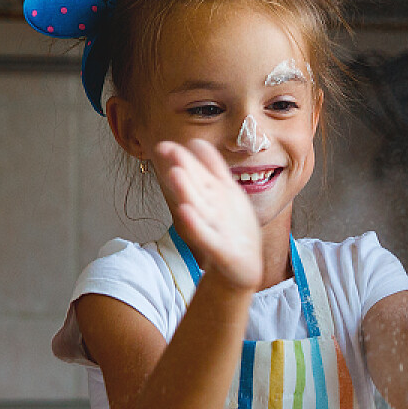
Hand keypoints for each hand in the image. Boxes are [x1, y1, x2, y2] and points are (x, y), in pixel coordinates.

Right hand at [151, 139, 261, 290]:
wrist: (243, 266)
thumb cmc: (232, 227)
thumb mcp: (227, 192)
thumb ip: (212, 168)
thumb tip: (196, 142)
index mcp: (211, 194)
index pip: (195, 171)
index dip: (182, 157)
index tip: (165, 144)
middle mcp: (208, 209)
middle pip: (194, 186)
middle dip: (182, 167)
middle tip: (165, 149)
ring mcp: (213, 228)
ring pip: (198, 207)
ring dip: (186, 191)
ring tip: (175, 174)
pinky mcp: (220, 249)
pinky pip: (206, 236)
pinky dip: (196, 225)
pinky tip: (185, 212)